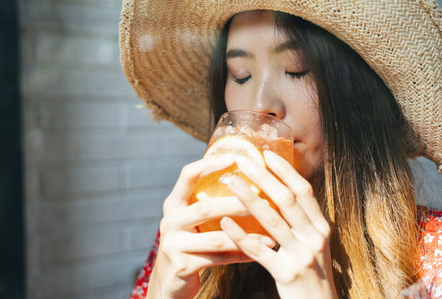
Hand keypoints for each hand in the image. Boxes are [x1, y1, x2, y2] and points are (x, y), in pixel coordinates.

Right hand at [147, 155, 274, 298]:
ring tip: (271, 232)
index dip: (210, 164)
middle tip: (267, 201)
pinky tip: (261, 251)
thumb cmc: (190, 246)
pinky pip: (219, 258)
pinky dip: (243, 254)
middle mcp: (169, 221)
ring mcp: (172, 244)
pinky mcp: (181, 265)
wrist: (169, 283)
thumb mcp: (192, 222)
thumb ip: (209, 204)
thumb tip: (251, 180)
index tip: (235, 158)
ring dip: (247, 235)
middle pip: (206, 208)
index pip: (188, 175)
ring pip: (216, 237)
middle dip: (239, 204)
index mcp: (173, 204)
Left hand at [221, 150, 337, 298]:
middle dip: (264, 178)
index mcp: (322, 227)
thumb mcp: (313, 245)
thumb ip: (300, 223)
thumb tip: (278, 195)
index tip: (267, 154)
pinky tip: (224, 223)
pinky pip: (260, 251)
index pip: (304, 191)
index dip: (286, 171)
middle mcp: (315, 238)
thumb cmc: (311, 275)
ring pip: (273, 221)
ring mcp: (302, 256)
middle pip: (287, 200)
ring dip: (249, 199)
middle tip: (243, 161)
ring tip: (230, 183)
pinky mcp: (288, 275)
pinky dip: (241, 235)